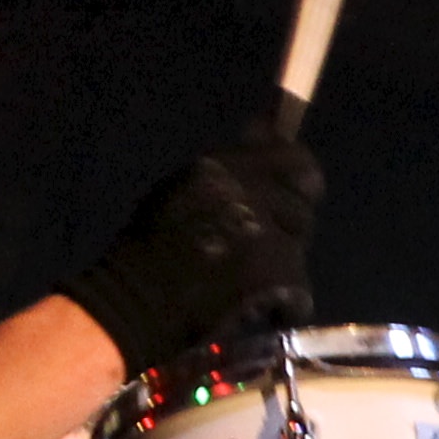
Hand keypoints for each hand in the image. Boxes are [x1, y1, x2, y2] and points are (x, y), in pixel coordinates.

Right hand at [60, 110, 323, 366]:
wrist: (136, 302)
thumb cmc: (148, 250)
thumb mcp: (182, 191)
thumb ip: (230, 168)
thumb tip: (266, 128)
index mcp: (221, 169)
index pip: (292, 158)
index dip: (301, 174)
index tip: (302, 187)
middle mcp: (247, 193)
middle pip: (301, 205)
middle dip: (289, 227)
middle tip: (264, 249)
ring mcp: (265, 234)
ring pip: (299, 246)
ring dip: (284, 265)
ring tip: (252, 282)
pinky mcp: (275, 275)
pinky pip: (299, 289)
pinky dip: (285, 304)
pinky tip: (261, 310)